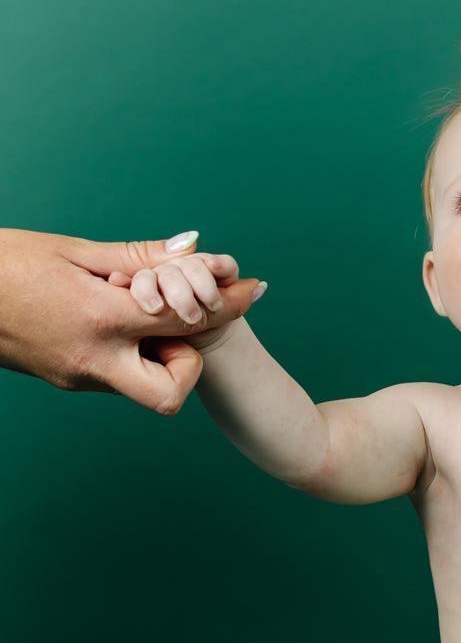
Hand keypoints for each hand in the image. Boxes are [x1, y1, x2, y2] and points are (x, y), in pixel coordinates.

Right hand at [0, 228, 262, 414]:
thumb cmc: (2, 264)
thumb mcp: (71, 252)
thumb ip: (136, 257)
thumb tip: (191, 248)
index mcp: (98, 321)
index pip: (184, 320)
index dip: (226, 305)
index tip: (253, 290)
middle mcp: (93, 361)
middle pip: (170, 394)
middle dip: (186, 363)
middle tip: (170, 325)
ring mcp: (79, 378)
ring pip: (144, 386)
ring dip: (155, 355)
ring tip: (134, 314)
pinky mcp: (68, 381)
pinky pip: (117, 376)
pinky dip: (128, 353)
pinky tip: (110, 321)